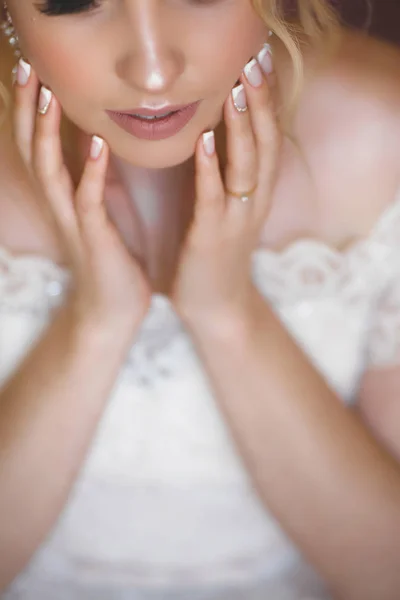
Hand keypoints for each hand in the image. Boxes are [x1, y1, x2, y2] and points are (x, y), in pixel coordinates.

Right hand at [13, 60, 150, 333]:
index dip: (32, 109)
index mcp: (62, 198)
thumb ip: (93, 181)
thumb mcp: (97, 215)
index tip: (36, 69)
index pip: (39, 145)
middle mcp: (59, 205)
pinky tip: (98, 143)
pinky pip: (88, 200)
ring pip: (51, 170)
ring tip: (50, 94)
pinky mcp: (94, 237)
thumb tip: (98, 146)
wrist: (112, 309)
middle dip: (29, 109)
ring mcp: (74, 221)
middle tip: (28, 66)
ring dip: (48, 132)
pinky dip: (92, 171)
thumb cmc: (109, 260)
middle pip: (33, 149)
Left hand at [172, 57, 279, 329]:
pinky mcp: (211, 236)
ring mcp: (235, 219)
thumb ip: (228, 177)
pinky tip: (204, 140)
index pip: (268, 139)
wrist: (215, 305)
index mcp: (257, 193)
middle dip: (259, 103)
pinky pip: (212, 197)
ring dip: (241, 128)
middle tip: (252, 63)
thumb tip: (213, 136)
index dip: (266, 102)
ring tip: (233, 90)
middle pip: (265, 145)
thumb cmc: (215, 253)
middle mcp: (253, 202)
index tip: (258, 64)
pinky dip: (210, 168)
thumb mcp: (228, 210)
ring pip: (245, 167)